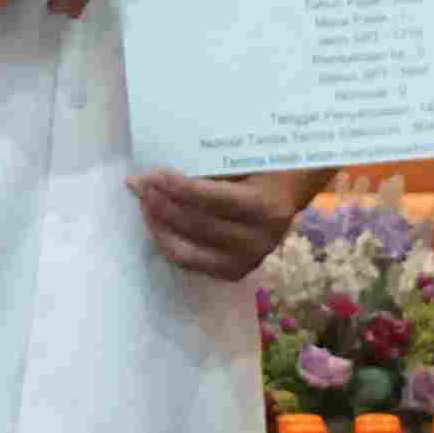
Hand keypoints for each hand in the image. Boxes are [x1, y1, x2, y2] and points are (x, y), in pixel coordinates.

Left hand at [129, 167, 309, 281]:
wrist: (293, 191)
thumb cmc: (267, 166)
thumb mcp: (245, 160)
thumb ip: (207, 169)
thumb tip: (157, 174)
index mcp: (266, 207)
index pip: (213, 199)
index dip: (180, 188)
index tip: (153, 174)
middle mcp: (258, 240)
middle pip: (197, 225)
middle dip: (162, 205)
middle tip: (140, 185)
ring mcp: (247, 261)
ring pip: (188, 250)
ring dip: (160, 225)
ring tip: (143, 203)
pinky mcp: (235, 272)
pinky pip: (192, 262)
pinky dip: (170, 243)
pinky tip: (157, 223)